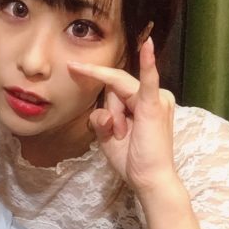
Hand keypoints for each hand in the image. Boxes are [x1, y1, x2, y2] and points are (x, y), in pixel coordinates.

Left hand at [67, 38, 177, 193]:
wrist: (148, 180)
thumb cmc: (131, 160)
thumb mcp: (107, 137)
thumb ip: (101, 119)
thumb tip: (102, 112)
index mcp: (141, 101)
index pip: (114, 84)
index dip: (93, 74)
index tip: (71, 65)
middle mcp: (152, 95)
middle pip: (116, 88)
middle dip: (112, 114)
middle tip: (119, 134)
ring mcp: (156, 98)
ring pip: (120, 92)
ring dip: (117, 118)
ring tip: (125, 136)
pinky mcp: (154, 106)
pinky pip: (148, 82)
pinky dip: (148, 66)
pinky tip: (147, 48)